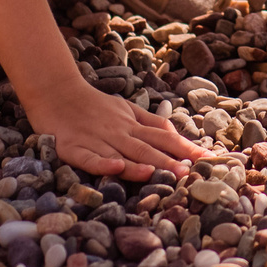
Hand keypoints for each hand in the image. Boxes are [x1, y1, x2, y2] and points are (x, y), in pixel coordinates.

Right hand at [26, 77, 203, 181]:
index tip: (209, 158)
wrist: (56, 92)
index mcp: (132, 123)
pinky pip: (90, 157)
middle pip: (148, 148)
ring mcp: (97, 139)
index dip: (186, 147)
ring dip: (142, 164)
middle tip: (191, 174)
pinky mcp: (74, 147)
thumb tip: (176, 133)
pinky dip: (103, 163)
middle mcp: (119, 131)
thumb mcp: (125, 109)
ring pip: (122, 153)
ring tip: (160, 173)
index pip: (165, 136)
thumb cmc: (93, 104)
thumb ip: (149, 122)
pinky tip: (115, 168)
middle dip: (170, 161)